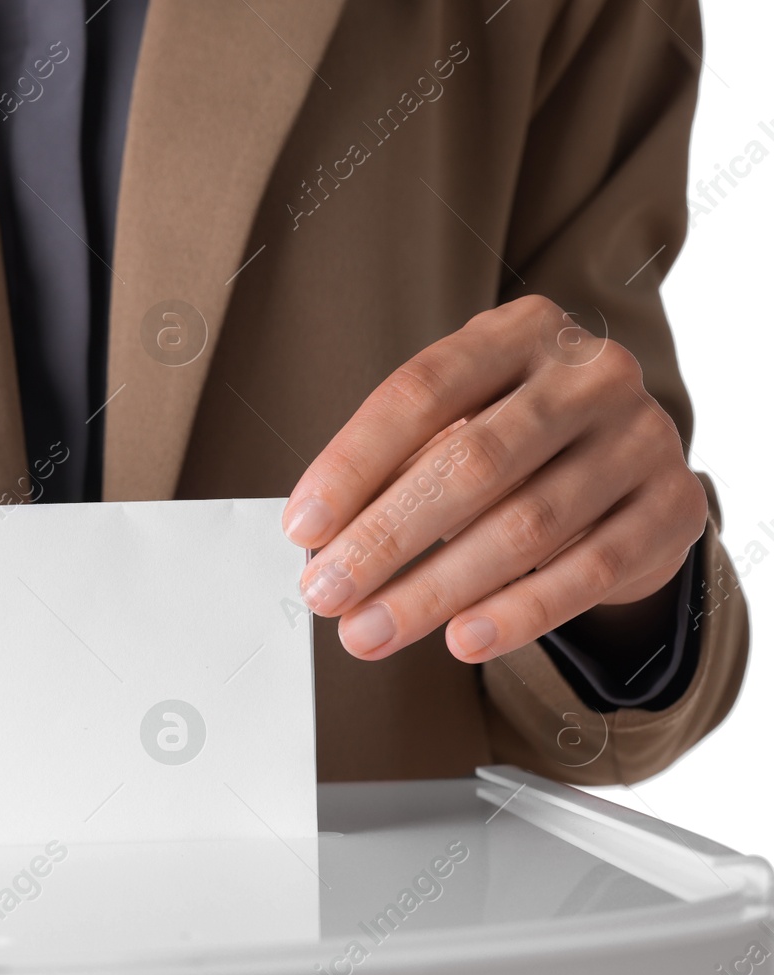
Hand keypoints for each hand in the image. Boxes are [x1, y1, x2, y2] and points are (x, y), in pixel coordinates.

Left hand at [282, 295, 705, 663]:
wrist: (631, 465)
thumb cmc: (516, 441)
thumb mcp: (459, 424)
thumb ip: (398, 470)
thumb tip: (320, 546)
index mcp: (518, 332)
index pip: (419, 393)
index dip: (352, 464)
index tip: (302, 528)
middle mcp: (589, 374)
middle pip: (469, 463)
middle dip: (385, 538)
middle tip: (326, 593)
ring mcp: (641, 437)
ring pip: (525, 526)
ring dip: (434, 590)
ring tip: (369, 632)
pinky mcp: (673, 507)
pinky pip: (587, 571)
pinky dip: (517, 613)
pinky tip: (461, 640)